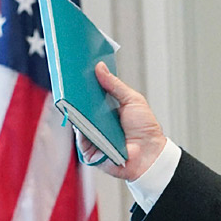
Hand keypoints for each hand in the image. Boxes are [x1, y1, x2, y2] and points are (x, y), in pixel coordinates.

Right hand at [81, 62, 166, 180]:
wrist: (150, 153)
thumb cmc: (145, 129)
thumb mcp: (132, 100)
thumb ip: (115, 84)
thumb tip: (100, 68)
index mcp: (107, 111)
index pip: (90, 96)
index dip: (84, 86)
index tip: (76, 72)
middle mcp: (98, 124)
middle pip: (81, 108)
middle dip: (76, 95)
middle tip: (70, 81)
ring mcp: (93, 137)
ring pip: (78, 122)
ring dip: (76, 111)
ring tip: (73, 96)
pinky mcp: (90, 151)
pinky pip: (80, 139)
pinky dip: (80, 129)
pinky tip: (81, 118)